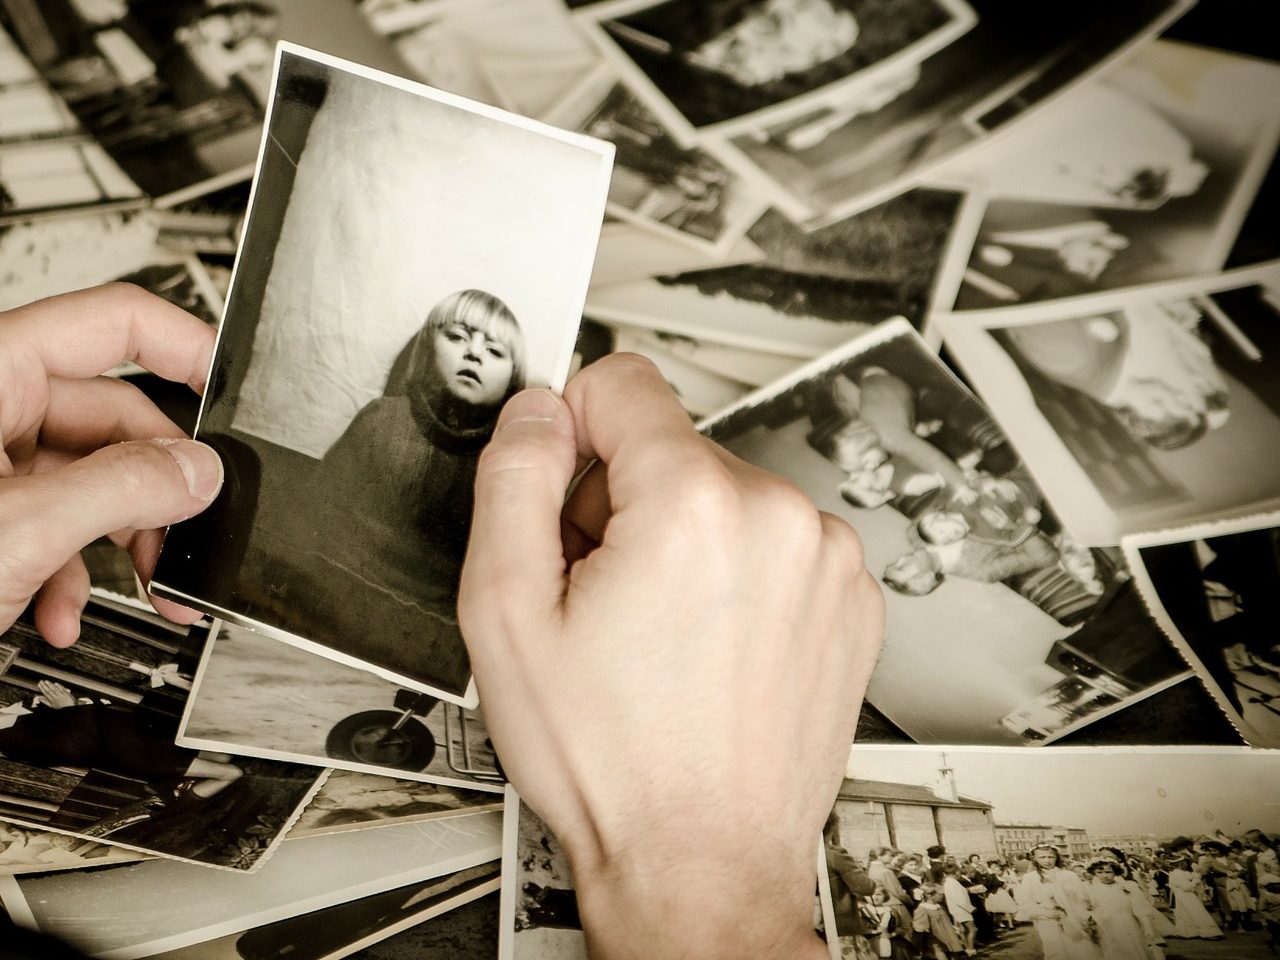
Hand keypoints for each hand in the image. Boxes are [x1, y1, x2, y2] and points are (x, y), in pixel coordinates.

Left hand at [0, 283, 222, 754]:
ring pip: (79, 473)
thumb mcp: (15, 537)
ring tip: (125, 594)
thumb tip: (196, 469)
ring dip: (106, 539)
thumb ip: (123, 491)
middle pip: (107, 413)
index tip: (236, 390)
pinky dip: (60, 564)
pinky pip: (40, 513)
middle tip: (180, 547)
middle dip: (150, 488)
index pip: (115, 320)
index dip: (189, 347)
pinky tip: (52, 613)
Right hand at [460, 355, 883, 958]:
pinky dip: (733, 581)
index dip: (568, 430)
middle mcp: (779, 518)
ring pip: (722, 498)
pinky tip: (701, 651)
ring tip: (652, 636)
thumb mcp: (505, 614)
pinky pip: (771, 547)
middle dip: (621, 505)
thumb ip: (510, 482)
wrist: (699, 863)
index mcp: (696, 506)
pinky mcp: (851, 602)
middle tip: (597, 598)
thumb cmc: (614, 765)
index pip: (622, 382)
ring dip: (680, 544)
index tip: (557, 485)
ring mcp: (827, 563)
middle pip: (670, 448)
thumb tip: (533, 416)